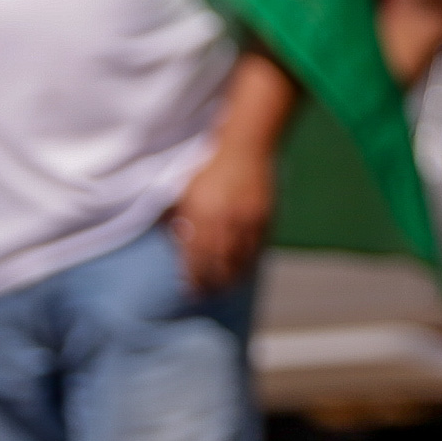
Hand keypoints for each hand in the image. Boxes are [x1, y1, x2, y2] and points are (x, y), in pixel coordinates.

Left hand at [166, 141, 279, 293]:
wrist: (246, 146)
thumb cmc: (210, 168)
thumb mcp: (186, 190)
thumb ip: (179, 218)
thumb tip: (176, 244)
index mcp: (201, 217)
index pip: (195, 260)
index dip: (193, 280)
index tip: (190, 291)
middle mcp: (224, 223)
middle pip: (219, 266)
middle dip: (212, 285)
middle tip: (208, 294)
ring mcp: (247, 221)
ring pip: (240, 261)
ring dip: (233, 278)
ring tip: (226, 286)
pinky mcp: (265, 217)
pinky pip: (258, 248)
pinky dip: (251, 261)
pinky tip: (245, 267)